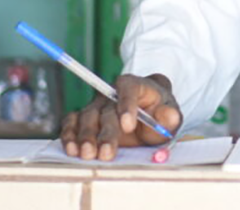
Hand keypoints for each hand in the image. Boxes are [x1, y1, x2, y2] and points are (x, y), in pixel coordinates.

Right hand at [60, 73, 181, 160]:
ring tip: (87, 154)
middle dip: (106, 132)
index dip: (127, 105)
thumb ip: (170, 116)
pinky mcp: (83, 118)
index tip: (128, 126)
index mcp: (135, 85)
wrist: (147, 115)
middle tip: (106, 152)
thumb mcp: (169, 115)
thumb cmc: (158, 113)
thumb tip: (170, 115)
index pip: (128, 87)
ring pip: (87, 116)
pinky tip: (72, 149)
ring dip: (85, 136)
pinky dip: (69, 135)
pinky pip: (71, 122)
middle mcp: (112, 93)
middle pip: (106, 109)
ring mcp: (96, 105)